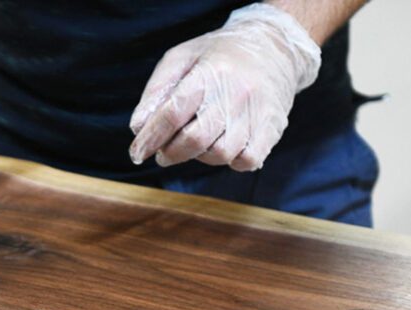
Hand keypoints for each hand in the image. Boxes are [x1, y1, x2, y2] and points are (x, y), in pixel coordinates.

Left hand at [129, 3, 320, 171]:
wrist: (274, 47)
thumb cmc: (219, 57)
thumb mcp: (182, 58)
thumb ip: (157, 90)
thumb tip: (137, 127)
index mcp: (210, 73)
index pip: (173, 113)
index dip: (150, 138)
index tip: (137, 153)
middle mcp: (236, 93)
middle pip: (195, 139)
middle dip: (171, 153)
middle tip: (163, 153)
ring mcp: (257, 112)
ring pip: (220, 154)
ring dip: (200, 157)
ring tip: (196, 142)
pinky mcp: (273, 128)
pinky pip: (246, 161)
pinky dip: (230, 162)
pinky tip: (222, 147)